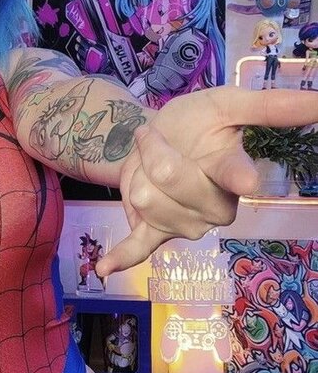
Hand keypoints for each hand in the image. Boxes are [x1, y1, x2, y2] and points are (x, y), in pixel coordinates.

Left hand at [97, 85, 317, 276]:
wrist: (157, 137)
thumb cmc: (197, 122)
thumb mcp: (228, 104)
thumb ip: (269, 106)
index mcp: (234, 173)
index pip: (236, 174)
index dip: (238, 175)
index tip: (247, 179)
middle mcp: (216, 207)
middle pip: (171, 179)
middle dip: (153, 150)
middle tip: (154, 138)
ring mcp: (185, 225)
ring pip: (146, 200)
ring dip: (136, 172)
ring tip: (147, 162)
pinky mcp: (155, 233)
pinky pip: (138, 249)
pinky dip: (120, 257)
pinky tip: (104, 268)